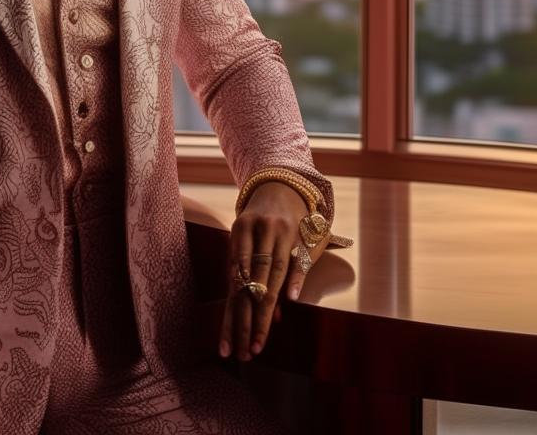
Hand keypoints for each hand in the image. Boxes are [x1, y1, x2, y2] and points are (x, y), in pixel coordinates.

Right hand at [218, 181, 328, 360]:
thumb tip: (286, 306)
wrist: (280, 184)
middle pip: (250, 283)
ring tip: (229, 345)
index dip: (265, 312)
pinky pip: (229, 269)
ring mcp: (241, 230)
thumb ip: (299, 271)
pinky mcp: (232, 233)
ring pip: (234, 279)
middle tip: (245, 352)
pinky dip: (230, 295)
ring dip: (233, 315)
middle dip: (247, 320)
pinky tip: (226, 321)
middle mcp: (258, 231)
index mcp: (281, 232)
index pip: (273, 280)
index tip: (261, 341)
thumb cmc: (302, 219)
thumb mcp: (310, 241)